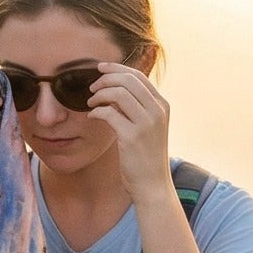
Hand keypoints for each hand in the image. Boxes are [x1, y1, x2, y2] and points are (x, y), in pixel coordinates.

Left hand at [87, 64, 171, 198]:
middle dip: (105, 78)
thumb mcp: (149, 127)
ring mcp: (146, 123)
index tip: (100, 68)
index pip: (138, 76)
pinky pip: (109, 113)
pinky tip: (92, 117)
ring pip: (118, 92)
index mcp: (162, 105)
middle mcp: (157, 111)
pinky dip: (97, 111)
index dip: (117, 68)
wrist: (152, 184)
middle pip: (128, 79)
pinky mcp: (132, 136)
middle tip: (92, 87)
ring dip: (99, 94)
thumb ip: (137, 107)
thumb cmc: (146, 156)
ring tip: (90, 102)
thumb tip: (115, 90)